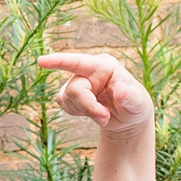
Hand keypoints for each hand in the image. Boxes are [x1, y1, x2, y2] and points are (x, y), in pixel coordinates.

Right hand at [39, 51, 155, 138]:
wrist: (128, 118)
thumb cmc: (135, 105)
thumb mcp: (139, 103)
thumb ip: (131, 96)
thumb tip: (120, 90)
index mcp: (104, 65)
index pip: (78, 61)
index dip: (59, 61)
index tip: (40, 61)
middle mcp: (88, 71)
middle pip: (75, 89)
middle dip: (88, 107)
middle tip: (105, 118)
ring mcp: (78, 82)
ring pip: (67, 98)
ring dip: (84, 111)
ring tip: (104, 116)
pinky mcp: (70, 94)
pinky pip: (64, 104)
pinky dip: (76, 113)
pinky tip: (92, 113)